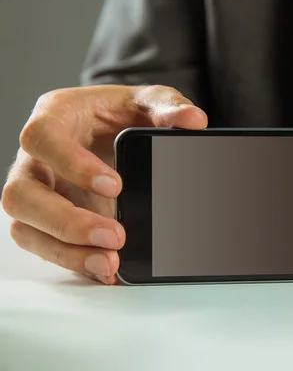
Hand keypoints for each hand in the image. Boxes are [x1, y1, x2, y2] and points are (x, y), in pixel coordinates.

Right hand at [1, 85, 206, 284]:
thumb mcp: (147, 101)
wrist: (114, 129)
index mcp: (54, 116)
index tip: (115, 185)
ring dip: (66, 250)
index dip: (71, 164)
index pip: (41, 138)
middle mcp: (36, 157)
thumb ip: (168, 107)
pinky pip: (44, 246)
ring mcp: (37, 190)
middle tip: (115, 236)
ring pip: (25, 227)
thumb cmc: (121, 111)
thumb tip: (194, 121)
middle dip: (67, 221)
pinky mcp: (45, 219)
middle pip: (21, 194)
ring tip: (110, 261)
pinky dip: (73, 261)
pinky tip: (105, 270)